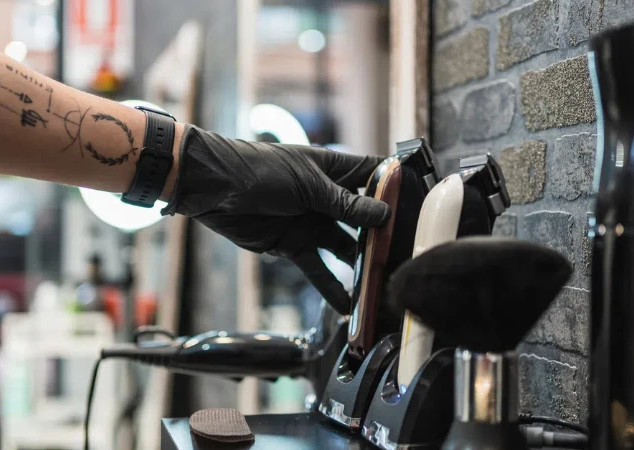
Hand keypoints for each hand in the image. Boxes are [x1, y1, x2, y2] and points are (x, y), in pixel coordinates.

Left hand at [161, 125, 389, 313]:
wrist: (214, 189)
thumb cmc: (259, 170)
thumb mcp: (308, 184)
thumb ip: (345, 203)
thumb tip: (383, 214)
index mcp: (333, 169)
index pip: (373, 175)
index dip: (394, 189)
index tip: (418, 206)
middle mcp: (327, 197)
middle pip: (364, 217)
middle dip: (382, 235)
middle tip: (405, 254)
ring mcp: (312, 222)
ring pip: (344, 247)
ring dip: (361, 264)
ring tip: (382, 283)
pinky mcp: (294, 245)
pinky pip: (318, 269)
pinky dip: (332, 287)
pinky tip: (349, 306)